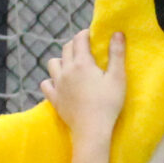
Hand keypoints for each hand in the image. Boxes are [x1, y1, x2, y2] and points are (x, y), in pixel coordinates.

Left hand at [42, 30, 125, 144]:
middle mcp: (66, 70)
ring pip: (52, 63)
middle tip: (85, 49)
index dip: (85, 34)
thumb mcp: (117, 77)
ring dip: (61, 60)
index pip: (79, 39)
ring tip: (71, 65)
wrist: (92, 130)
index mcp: (82, 63)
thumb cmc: (108, 103)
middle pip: (66, 49)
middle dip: (75, 45)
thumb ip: (117, 54)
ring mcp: (58, 85)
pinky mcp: (54, 98)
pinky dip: (50, 80)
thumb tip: (117, 33)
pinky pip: (45, 83)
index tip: (92, 35)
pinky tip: (59, 83)